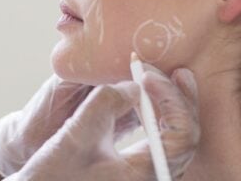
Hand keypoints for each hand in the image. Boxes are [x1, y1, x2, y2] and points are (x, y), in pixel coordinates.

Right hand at [5, 68, 199, 180]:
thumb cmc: (54, 173)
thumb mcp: (77, 134)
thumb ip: (106, 103)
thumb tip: (135, 85)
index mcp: (143, 175)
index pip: (182, 134)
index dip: (172, 98)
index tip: (148, 76)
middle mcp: (152, 180)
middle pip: (186, 137)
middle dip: (179, 99)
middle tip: (174, 71)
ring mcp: (146, 178)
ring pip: (175, 141)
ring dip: (169, 108)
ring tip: (159, 81)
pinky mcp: (136, 175)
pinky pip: (160, 145)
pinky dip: (157, 120)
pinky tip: (145, 103)